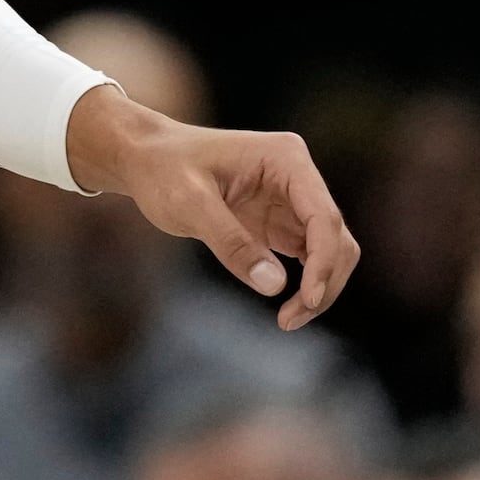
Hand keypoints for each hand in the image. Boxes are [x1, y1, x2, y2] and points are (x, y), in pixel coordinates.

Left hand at [66, 85, 360, 330]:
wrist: (144, 159)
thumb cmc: (162, 170)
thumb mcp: (189, 204)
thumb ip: (231, 243)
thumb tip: (276, 287)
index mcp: (287, 159)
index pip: (324, 217)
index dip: (324, 263)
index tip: (307, 300)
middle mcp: (298, 177)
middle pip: (336, 238)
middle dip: (325, 282)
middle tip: (290, 320)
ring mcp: (292, 200)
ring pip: (329, 251)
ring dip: (319, 288)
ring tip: (287, 320)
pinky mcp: (280, 221)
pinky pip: (309, 257)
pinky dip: (305, 284)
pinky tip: (285, 308)